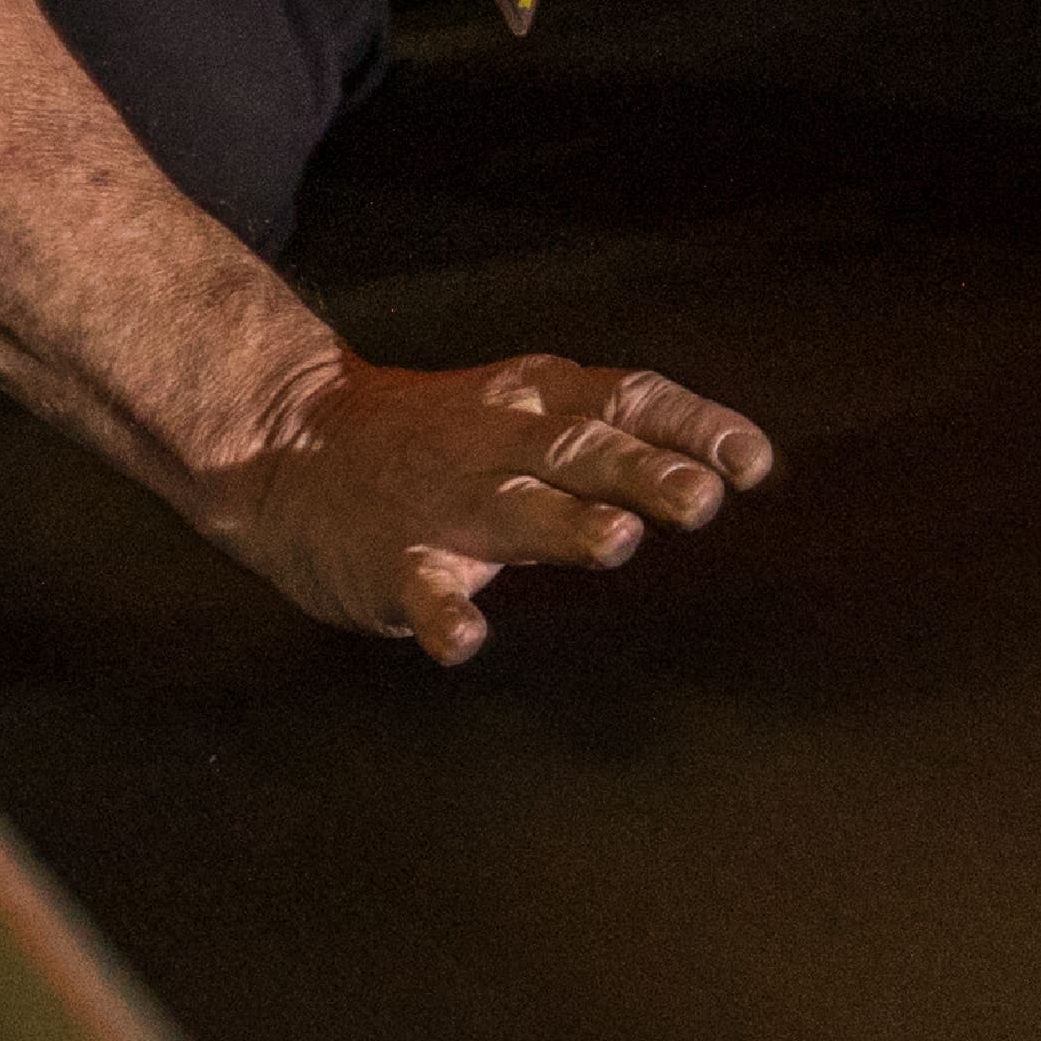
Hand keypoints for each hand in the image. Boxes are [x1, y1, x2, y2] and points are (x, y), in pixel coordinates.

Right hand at [202, 351, 777, 665]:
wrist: (287, 443)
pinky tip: (465, 639)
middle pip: (581, 453)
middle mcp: (500, 445)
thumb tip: (738, 466)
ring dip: (565, 527)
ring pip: (514, 511)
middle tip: (703, 500)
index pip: (630, 400)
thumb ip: (622, 437)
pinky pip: (422, 591)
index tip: (753, 464)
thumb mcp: (529, 410)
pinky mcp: (391, 560)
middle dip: (642, 474)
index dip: (694, 430)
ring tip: (614, 543)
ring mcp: (444, 503)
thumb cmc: (440, 437)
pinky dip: (444, 615)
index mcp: (540, 402)